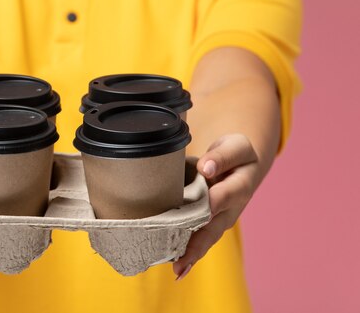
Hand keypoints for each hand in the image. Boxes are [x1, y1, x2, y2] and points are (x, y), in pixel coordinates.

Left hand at [174, 134, 259, 279]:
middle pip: (214, 229)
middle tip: (181, 263)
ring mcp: (220, 220)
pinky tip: (177, 270)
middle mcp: (231, 209)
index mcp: (240, 186)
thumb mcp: (235, 147)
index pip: (225, 195)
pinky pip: (199, 239)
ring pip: (206, 239)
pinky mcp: (209, 224)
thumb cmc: (234, 155)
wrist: (240, 164)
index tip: (201, 210)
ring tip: (178, 271)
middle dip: (198, 246)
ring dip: (192, 255)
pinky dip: (188, 254)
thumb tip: (206, 168)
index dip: (213, 202)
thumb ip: (222, 156)